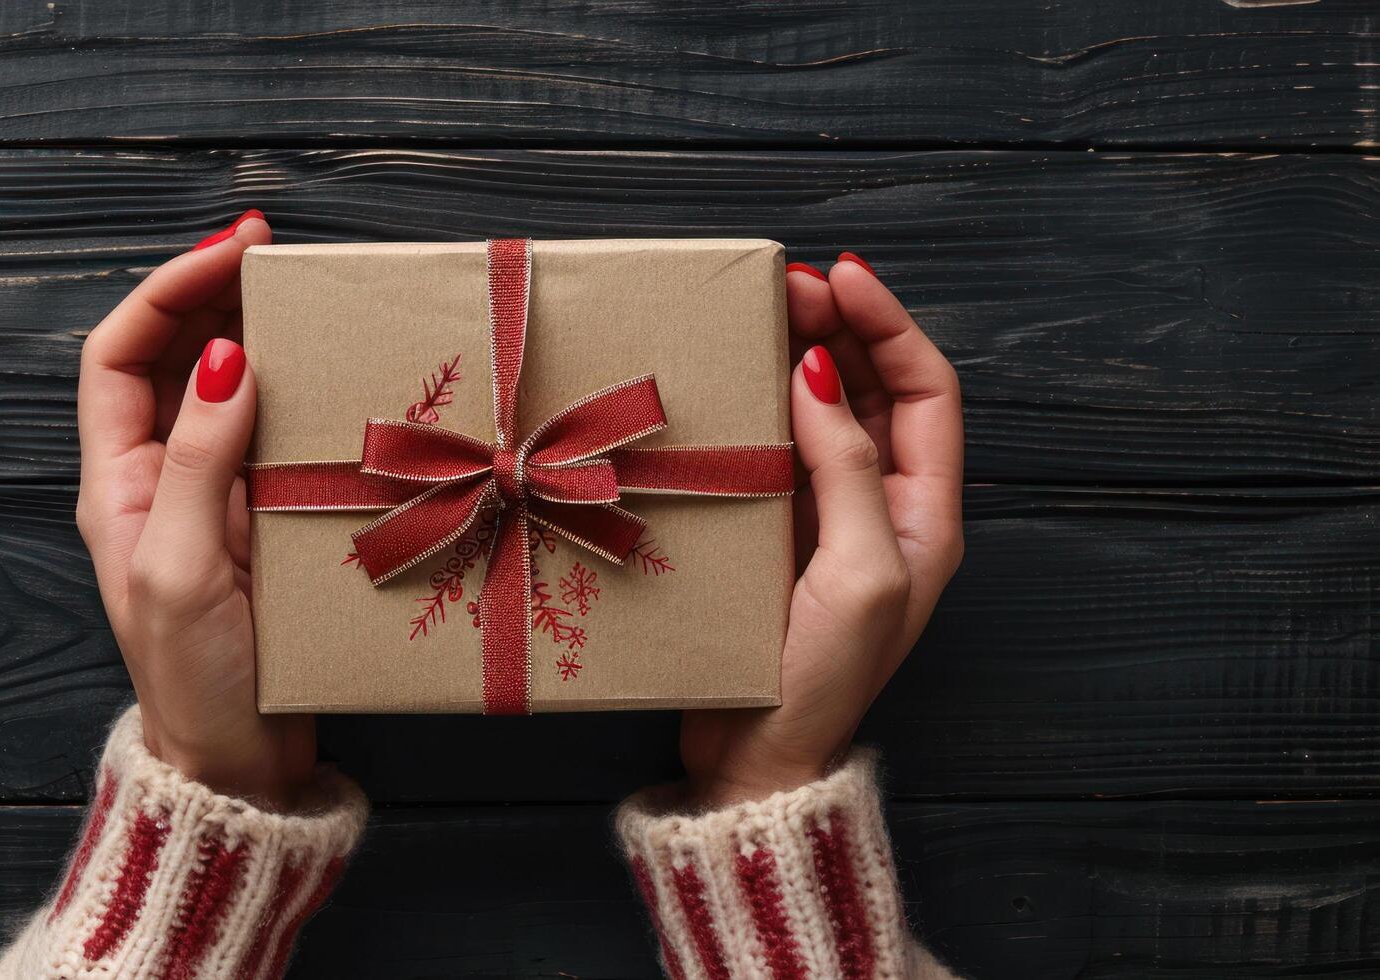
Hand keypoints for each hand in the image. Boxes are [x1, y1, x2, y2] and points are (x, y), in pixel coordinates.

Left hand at [75, 210, 314, 807]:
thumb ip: (196, 461)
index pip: (121, 355)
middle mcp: (162, 477)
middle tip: (275, 250)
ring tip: (309, 301)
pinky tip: (337, 384)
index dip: (167, 293)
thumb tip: (223, 359)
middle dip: (217, 295)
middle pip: (175, 358)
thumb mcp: (180, 566)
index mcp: (120, 480)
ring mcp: (216, 499)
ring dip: (264, 339)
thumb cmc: (196, 678)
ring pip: (231, 392)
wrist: (240, 763)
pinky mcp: (266, 524)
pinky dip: (305, 401)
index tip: (229, 252)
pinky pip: (280, 440)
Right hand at [680, 255, 964, 806]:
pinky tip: (734, 381)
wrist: (757, 758)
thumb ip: (848, 470)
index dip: (889, 327)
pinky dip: (760, 406)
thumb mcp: (859, 572)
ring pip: (824, 412)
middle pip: (873, 390)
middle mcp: (882, 506)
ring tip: (762, 311)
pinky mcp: (776, 532)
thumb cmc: (821, 680)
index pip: (925, 391)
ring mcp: (827, 518)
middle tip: (788, 283)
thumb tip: (818, 375)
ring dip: (800, 356)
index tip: (842, 279)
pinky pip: (778, 449)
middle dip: (840, 327)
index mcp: (923, 514)